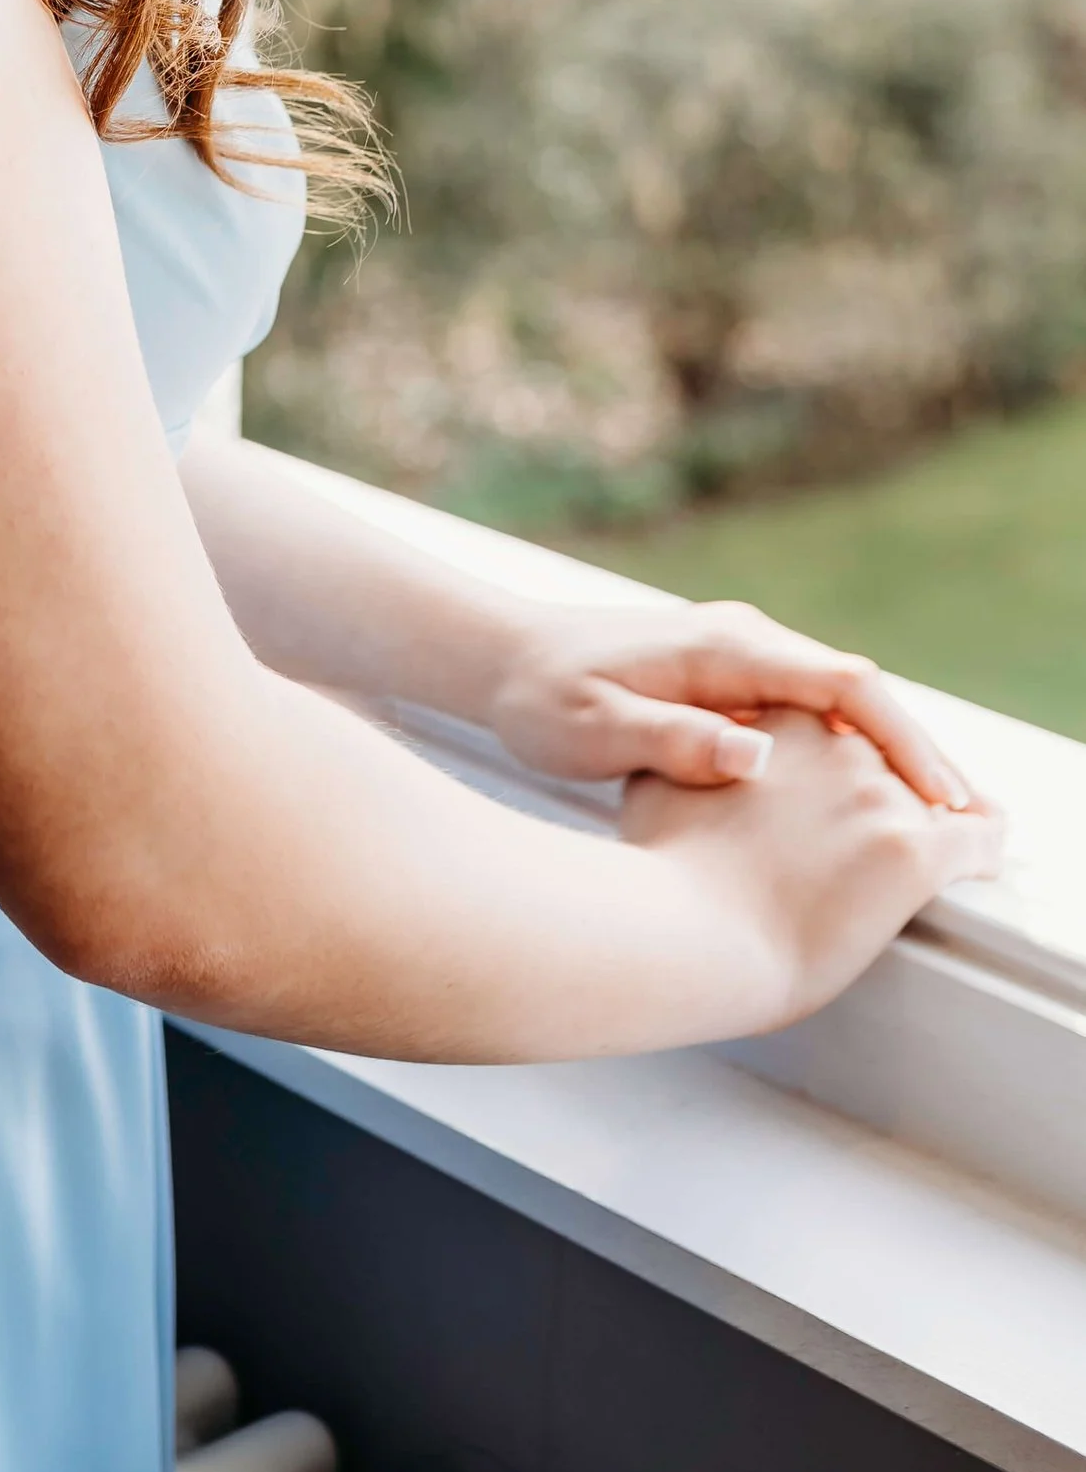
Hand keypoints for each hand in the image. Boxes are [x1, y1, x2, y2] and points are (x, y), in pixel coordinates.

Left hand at [484, 595, 972, 806]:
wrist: (500, 660)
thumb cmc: (540, 697)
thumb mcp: (596, 727)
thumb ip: (673, 739)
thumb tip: (756, 755)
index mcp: (725, 646)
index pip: (844, 683)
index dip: (901, 741)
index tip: (941, 799)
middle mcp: (746, 641)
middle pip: (862, 693)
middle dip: (920, 755)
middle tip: (971, 826)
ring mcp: (741, 658)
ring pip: (843, 707)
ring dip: (892, 759)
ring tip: (944, 830)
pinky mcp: (730, 682)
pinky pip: (812, 716)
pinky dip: (852, 756)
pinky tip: (873, 808)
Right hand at [622, 706, 1003, 1031]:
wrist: (690, 935)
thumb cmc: (666, 875)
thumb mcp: (661, 785)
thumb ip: (691, 758)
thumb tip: (696, 760)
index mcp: (782, 723)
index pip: (837, 727)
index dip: (840, 763)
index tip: (838, 792)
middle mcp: (839, 747)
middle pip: (888, 758)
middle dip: (885, 791)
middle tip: (870, 837)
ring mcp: (879, 797)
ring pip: (938, 795)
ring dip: (936, 820)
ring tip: (929, 852)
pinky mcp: (913, 852)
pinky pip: (980, 839)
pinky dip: (983, 849)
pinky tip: (980, 865)